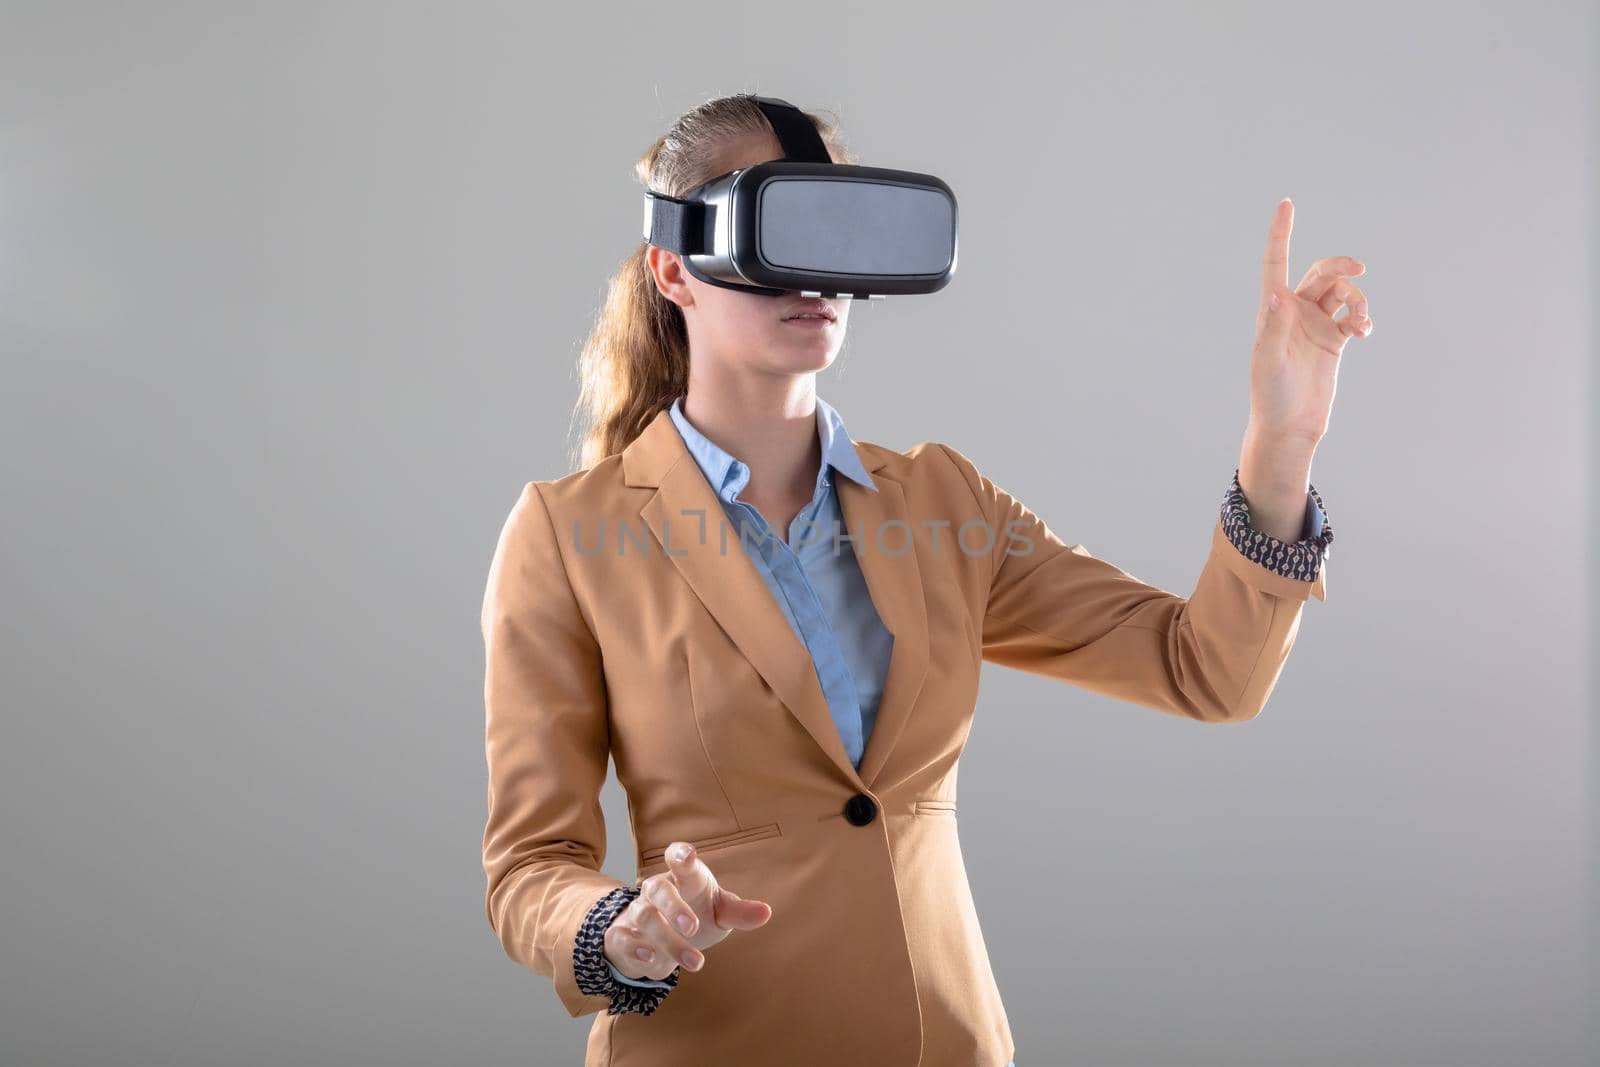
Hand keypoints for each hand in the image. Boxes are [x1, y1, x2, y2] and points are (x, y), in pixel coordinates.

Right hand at [603, 842, 773, 980]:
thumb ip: (740, 913)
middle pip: (659, 889)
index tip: (687, 856)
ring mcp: (638, 911)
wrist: (657, 939)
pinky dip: (634, 948)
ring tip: (695, 962)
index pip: (678, 858)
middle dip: (674, 907)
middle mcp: (658, 891)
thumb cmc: (696, 914)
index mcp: (683, 878)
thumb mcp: (720, 913)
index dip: (680, 854)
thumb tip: (766, 912)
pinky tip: (651, 959)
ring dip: (669, 941)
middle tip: (693, 929)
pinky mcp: (623, 935)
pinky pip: (622, 937)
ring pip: (646, 918)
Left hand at [1248, 197, 1372, 446]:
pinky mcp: (1334, 340)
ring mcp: (1316, 324)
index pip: (1276, 263)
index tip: (1286, 204)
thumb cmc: (1271, 394)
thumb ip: (1274, 328)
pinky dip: (1363, 317)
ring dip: (1358, 299)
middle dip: (1341, 265)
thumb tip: (1277, 296)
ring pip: (1342, 292)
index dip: (1280, 233)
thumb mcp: (1269, 361)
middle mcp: (1295, 312)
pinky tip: (1364, 331)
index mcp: (1273, 310)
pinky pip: (1354, 315)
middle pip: (1321, 272)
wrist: (1291, 425)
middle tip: (1360, 269)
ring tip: (1362, 323)